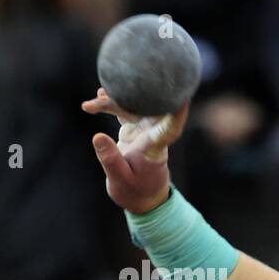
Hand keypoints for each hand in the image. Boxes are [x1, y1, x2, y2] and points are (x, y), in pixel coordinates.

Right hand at [82, 87, 189, 213]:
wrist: (142, 197)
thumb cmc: (135, 192)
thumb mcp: (119, 180)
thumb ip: (110, 159)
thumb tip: (97, 137)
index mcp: (154, 149)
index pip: (170, 128)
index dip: (177, 113)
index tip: (183, 95)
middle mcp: (153, 136)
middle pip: (148, 110)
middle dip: (138, 94)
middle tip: (121, 82)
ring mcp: (144, 132)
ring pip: (133, 108)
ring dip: (114, 101)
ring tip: (95, 98)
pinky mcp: (135, 131)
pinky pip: (125, 112)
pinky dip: (111, 105)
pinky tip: (98, 97)